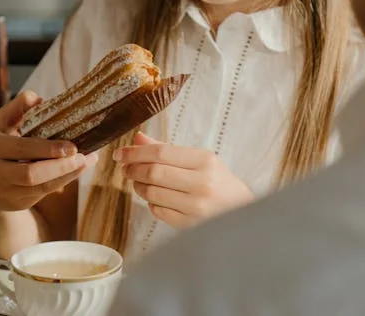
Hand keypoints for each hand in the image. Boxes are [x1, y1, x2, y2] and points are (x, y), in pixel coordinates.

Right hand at [0, 91, 97, 211]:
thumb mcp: (2, 126)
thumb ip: (17, 109)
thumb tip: (37, 98)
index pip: (21, 149)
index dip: (46, 149)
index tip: (71, 145)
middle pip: (30, 173)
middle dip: (59, 166)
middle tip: (82, 155)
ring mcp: (7, 191)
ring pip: (41, 186)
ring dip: (67, 174)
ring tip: (87, 160)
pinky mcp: (19, 203)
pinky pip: (45, 192)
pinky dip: (65, 180)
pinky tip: (79, 169)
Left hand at [117, 132, 253, 228]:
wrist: (244, 213)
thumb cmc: (219, 182)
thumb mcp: (199, 160)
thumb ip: (167, 149)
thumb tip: (138, 138)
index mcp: (205, 161)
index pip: (160, 152)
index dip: (135, 152)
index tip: (120, 154)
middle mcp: (201, 183)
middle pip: (153, 172)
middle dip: (133, 169)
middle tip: (125, 169)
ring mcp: (195, 206)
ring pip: (152, 193)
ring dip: (139, 187)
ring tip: (139, 182)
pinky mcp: (189, 225)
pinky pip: (158, 211)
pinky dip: (151, 203)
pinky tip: (155, 198)